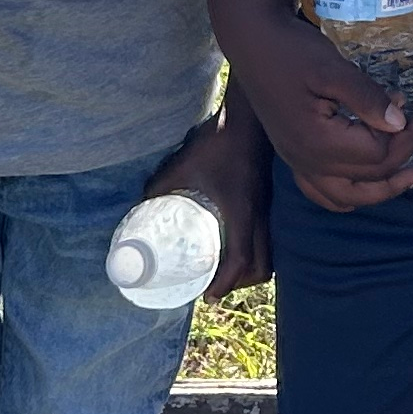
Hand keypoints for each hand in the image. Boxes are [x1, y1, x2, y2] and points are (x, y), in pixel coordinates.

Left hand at [141, 107, 275, 300]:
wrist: (247, 118)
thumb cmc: (217, 143)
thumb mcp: (182, 166)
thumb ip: (160, 187)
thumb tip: (141, 206)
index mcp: (242, 214)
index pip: (240, 261)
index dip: (224, 284)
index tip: (206, 295)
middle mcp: (261, 216)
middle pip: (263, 265)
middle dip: (240, 283)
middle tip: (215, 285)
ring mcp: (269, 207)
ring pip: (271, 252)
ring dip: (252, 267)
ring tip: (227, 269)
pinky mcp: (270, 199)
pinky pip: (270, 235)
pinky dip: (258, 248)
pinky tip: (239, 241)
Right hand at [225, 9, 412, 213]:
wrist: (253, 43)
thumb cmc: (291, 51)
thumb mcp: (332, 68)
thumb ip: (366, 97)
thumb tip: (400, 123)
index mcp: (317, 142)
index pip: (377, 153)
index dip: (409, 135)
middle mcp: (307, 161)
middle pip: (369, 175)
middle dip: (406, 154)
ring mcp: (298, 162)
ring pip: (347, 196)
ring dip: (382, 190)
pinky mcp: (294, 156)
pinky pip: (323, 193)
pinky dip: (350, 196)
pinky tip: (366, 186)